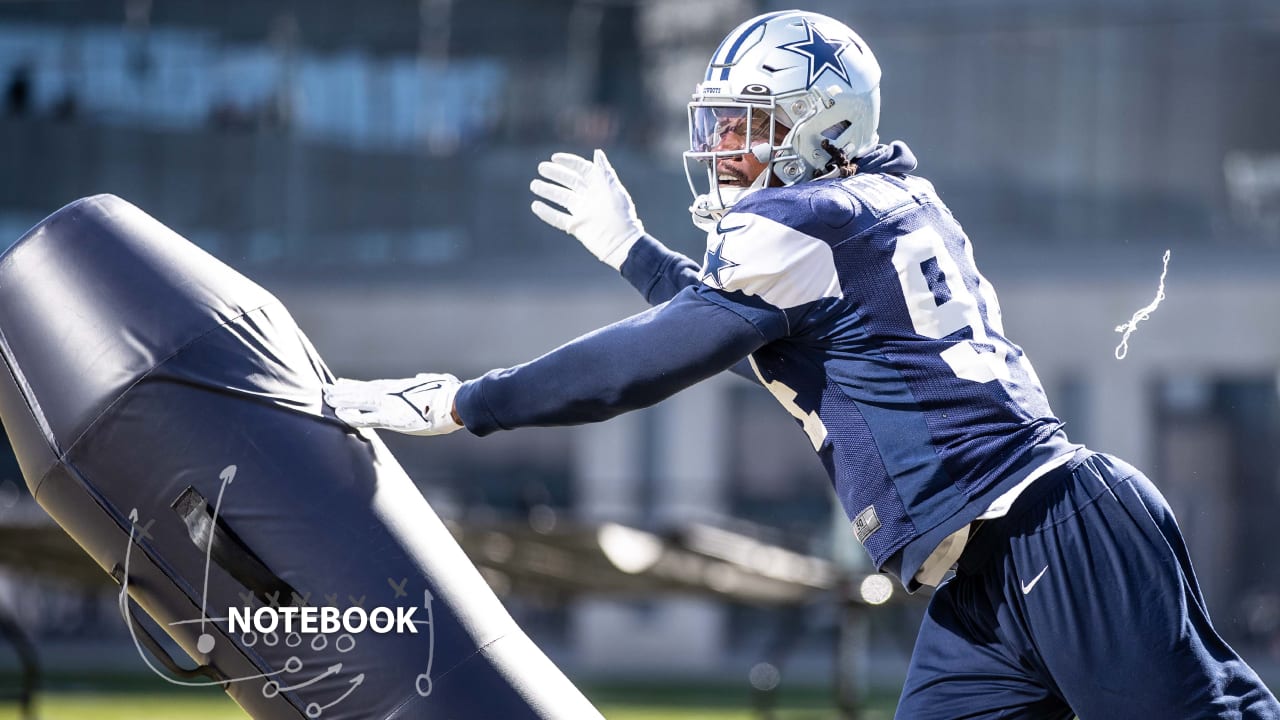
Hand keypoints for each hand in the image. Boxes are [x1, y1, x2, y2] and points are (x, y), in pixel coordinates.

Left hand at [322, 373, 462, 435]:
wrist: (456, 403)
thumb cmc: (452, 393)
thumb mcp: (437, 381)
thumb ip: (425, 380)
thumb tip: (421, 377)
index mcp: (402, 388)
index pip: (373, 386)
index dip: (356, 385)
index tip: (342, 382)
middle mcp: (392, 394)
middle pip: (362, 391)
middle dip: (343, 391)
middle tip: (326, 389)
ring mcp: (390, 405)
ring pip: (360, 402)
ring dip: (342, 401)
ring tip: (327, 398)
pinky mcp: (392, 419)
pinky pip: (367, 419)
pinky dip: (352, 416)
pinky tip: (339, 415)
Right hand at [530, 149, 644, 270]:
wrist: (621, 243)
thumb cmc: (621, 215)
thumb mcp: (613, 190)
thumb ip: (604, 172)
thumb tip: (597, 152)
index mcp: (600, 186)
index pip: (582, 169)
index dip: (569, 162)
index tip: (554, 157)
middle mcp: (590, 197)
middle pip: (570, 182)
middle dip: (555, 174)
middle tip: (541, 168)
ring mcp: (582, 212)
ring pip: (562, 198)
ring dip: (548, 191)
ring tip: (534, 185)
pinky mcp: (577, 227)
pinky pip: (558, 218)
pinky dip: (547, 212)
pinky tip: (535, 206)